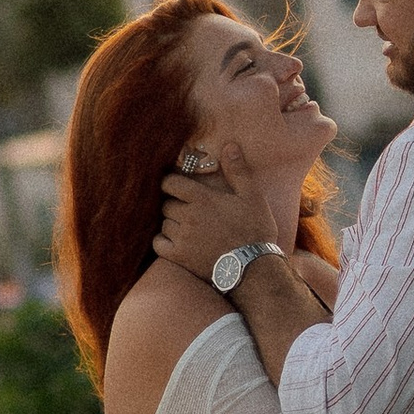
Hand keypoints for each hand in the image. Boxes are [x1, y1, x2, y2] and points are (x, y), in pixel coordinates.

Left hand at [153, 137, 276, 282]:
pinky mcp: (179, 257)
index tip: (176, 185)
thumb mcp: (252, 197)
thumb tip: (229, 145)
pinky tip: (173, 240)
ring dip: (171, 222)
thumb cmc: (255, 230)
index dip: (170, 182)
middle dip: (174, 203)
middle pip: (167, 204)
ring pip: (164, 223)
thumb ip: (238, 170)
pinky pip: (158, 244)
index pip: (170, 183)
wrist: (253, 268)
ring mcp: (182, 238)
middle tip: (187, 208)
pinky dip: (162, 240)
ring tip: (185, 225)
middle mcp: (187, 216)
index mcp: (202, 199)